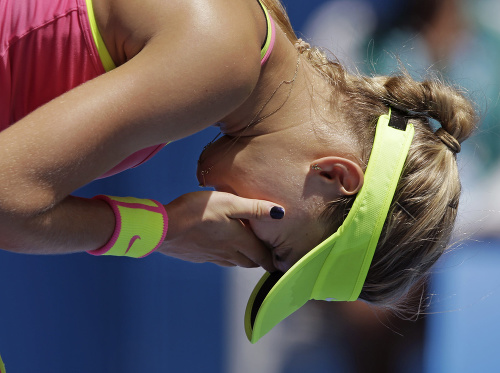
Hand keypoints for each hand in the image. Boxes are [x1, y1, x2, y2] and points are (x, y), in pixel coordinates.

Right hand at [159, 191, 284, 270]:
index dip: (272, 260)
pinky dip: (225, 256)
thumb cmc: (197, 211)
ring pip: (234, 263)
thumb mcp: (229, 202)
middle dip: (259, 259)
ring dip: (243, 258)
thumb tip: (281, 213)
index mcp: (239, 241)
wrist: (163, 227)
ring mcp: (211, 256)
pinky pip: (217, 259)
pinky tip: (219, 246)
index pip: (262, 256)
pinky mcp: (197, 256)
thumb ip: (254, 208)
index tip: (279, 261)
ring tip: (246, 250)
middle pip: (249, 262)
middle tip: (266, 253)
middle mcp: (227, 253)